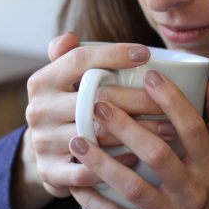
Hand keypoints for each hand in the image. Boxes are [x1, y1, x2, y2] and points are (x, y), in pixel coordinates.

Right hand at [18, 34, 157, 208]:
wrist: (43, 156)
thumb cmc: (66, 108)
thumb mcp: (61, 80)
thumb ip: (68, 56)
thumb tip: (71, 37)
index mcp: (42, 81)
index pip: (79, 60)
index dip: (113, 54)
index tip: (145, 54)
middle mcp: (39, 110)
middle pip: (96, 99)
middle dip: (138, 99)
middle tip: (168, 102)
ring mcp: (43, 142)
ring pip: (98, 134)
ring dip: (138, 133)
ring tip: (168, 129)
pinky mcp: (51, 172)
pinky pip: (89, 169)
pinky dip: (116, 163)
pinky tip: (138, 156)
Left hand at [68, 73, 208, 208]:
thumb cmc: (207, 193)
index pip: (193, 129)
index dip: (172, 101)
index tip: (149, 76)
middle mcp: (195, 194)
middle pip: (159, 156)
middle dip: (127, 128)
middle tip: (98, 106)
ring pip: (134, 188)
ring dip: (103, 163)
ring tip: (78, 140)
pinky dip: (95, 201)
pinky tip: (76, 182)